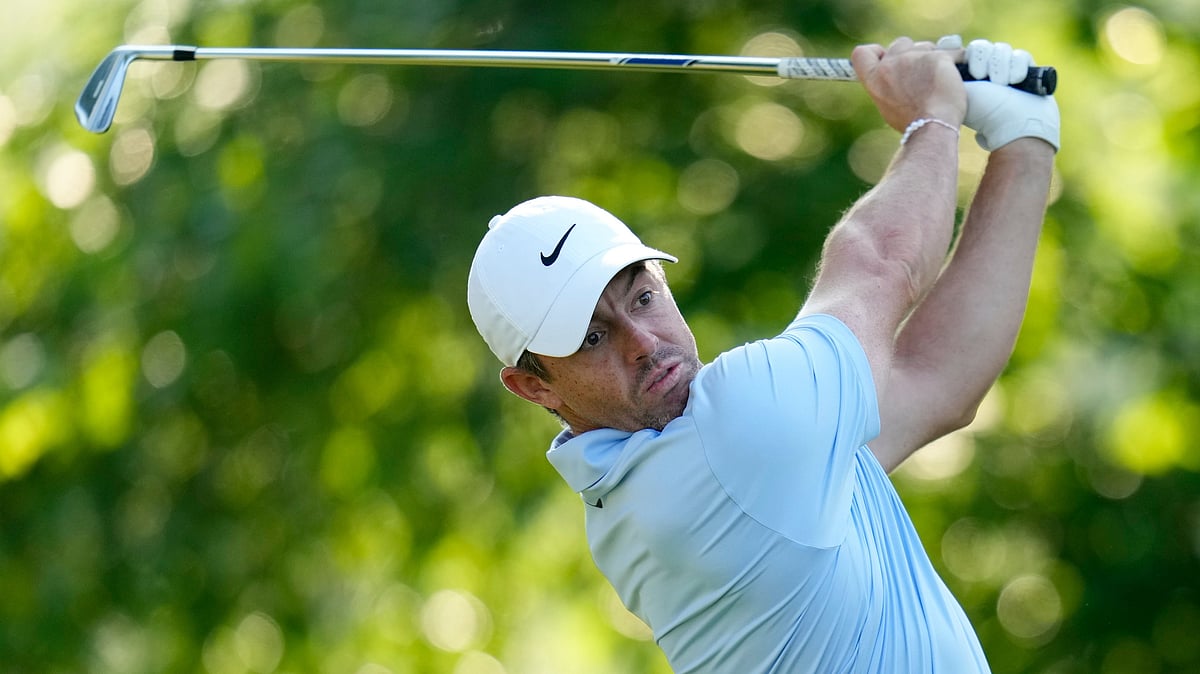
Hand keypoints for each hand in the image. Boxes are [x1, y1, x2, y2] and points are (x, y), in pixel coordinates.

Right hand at [851, 37, 965, 132]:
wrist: (932, 127)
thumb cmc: (912, 123)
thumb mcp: (888, 106)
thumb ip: (888, 86)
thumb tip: (899, 80)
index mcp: (874, 79)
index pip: (861, 53)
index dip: (875, 52)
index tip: (884, 57)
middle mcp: (891, 64)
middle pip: (899, 44)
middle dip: (911, 53)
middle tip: (920, 72)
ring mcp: (914, 58)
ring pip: (925, 46)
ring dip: (932, 59)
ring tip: (939, 80)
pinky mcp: (938, 57)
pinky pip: (951, 52)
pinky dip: (956, 61)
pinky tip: (957, 73)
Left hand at [942, 38, 1059, 151]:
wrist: (1013, 126)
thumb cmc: (983, 113)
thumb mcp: (959, 91)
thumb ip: (950, 71)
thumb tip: (944, 46)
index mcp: (969, 76)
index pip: (969, 51)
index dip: (970, 53)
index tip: (967, 60)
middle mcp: (988, 71)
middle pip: (983, 47)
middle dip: (981, 58)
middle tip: (979, 74)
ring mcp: (1007, 70)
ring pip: (1001, 49)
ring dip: (999, 64)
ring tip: (1001, 82)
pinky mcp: (1027, 70)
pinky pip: (1021, 56)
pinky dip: (1017, 65)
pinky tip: (1015, 80)